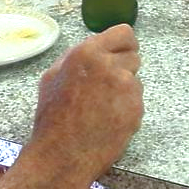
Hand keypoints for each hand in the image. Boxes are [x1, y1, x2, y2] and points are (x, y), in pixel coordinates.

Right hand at [29, 25, 143, 179]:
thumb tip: (94, 48)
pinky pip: (137, 102)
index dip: (123, 44)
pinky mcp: (136, 109)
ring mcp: (126, 88)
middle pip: (133, 56)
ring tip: (103, 108)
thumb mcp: (52, 77)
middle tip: (106, 87)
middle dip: (123, 69)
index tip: (120, 53)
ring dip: (124, 90)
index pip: (124, 33)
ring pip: (135, 81)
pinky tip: (109, 121)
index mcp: (87, 53)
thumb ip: (75, 57)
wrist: (62, 155)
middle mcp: (110, 66)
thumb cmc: (53, 118)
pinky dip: (127, 109)